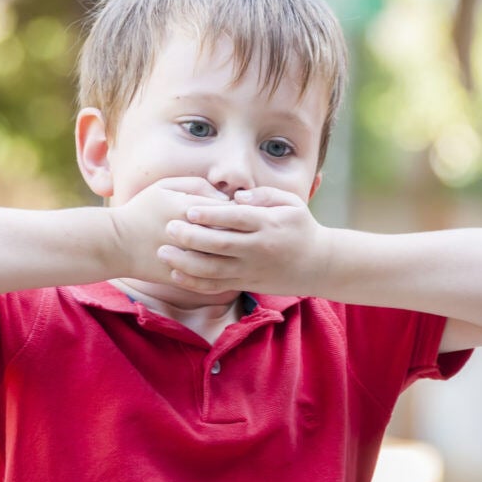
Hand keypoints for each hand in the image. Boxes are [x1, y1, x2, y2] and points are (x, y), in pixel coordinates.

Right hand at [108, 177, 230, 283]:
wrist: (114, 244)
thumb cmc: (141, 210)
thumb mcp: (164, 186)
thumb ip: (197, 184)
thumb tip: (224, 196)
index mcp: (186, 209)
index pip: (229, 209)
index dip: (238, 211)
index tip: (237, 213)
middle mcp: (188, 234)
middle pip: (230, 234)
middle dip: (237, 232)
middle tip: (239, 231)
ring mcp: (184, 258)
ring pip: (223, 259)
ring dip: (231, 254)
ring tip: (231, 249)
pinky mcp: (181, 277)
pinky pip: (210, 279)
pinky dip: (220, 273)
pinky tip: (220, 265)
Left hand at [156, 186, 329, 295]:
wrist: (318, 265)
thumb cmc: (301, 228)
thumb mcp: (291, 203)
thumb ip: (264, 195)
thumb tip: (237, 196)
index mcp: (268, 225)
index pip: (235, 219)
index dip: (211, 215)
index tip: (189, 209)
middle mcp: (258, 249)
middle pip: (220, 245)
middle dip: (191, 237)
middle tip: (169, 227)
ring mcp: (251, 269)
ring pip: (214, 270)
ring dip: (186, 262)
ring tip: (163, 251)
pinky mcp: (246, 284)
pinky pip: (216, 286)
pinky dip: (195, 283)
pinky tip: (176, 274)